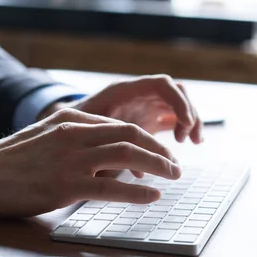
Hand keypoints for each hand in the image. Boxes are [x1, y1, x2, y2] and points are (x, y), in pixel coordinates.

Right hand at [0, 108, 180, 217]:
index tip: (159, 152)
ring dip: (158, 166)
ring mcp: (70, 159)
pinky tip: (152, 196)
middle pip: (130, 134)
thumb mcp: (42, 137)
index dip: (145, 139)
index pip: (119, 124)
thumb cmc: (6, 161)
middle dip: (159, 149)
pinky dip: (138, 191)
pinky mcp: (66, 185)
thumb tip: (102, 153)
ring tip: (173, 177)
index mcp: (69, 118)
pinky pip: (112, 186)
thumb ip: (72, 139)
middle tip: (175, 164)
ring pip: (128, 154)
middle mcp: (73, 133)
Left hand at [44, 75, 203, 143]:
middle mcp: (137, 95)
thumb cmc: (72, 134)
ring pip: (177, 104)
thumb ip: (112, 150)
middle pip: (176, 92)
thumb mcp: (89, 138)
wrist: (63, 132)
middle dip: (189, 112)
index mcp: (123, 91)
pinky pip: (173, 117)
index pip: (161, 85)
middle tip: (190, 138)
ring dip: (190, 120)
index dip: (178, 101)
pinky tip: (187, 143)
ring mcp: (144, 105)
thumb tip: (137, 172)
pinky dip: (184, 128)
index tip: (184, 124)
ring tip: (193, 141)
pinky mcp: (147, 119)